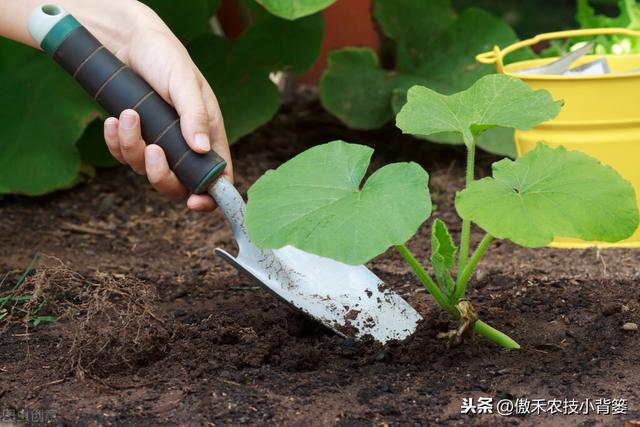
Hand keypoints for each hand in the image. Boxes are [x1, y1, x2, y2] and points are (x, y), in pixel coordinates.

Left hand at [100, 5, 232, 210]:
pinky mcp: (135, 139)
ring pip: (145, 171)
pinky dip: (116, 141)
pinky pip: (123, 156)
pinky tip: (113, 120)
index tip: (195, 203)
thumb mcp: (185, 83)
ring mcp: (160, 145)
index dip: (210, 197)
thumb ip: (195, 115)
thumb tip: (203, 149)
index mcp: (209, 136)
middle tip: (152, 151)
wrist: (130, 43)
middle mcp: (186, 146)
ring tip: (128, 115)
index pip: (217, 178)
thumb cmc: (167, 58)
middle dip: (161, 175)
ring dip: (133, 148)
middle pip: (178, 185)